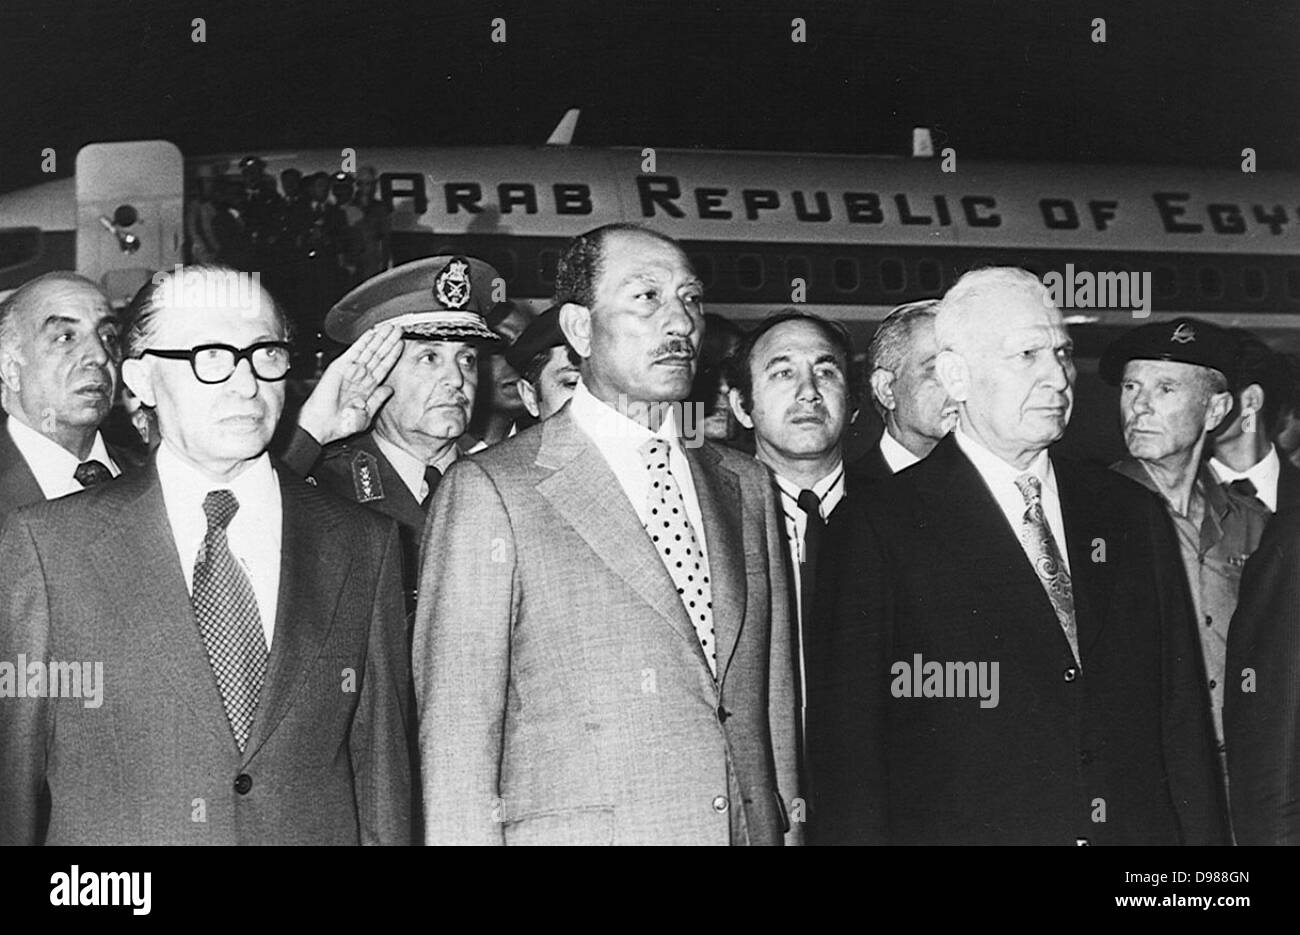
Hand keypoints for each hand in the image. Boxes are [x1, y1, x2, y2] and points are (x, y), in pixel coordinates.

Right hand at [297, 325, 400, 445]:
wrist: (323, 426)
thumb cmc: (340, 424)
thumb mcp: (367, 414)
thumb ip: (378, 400)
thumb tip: (389, 389)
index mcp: (366, 388)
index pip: (383, 367)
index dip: (392, 355)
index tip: (401, 345)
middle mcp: (359, 377)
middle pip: (378, 355)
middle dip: (388, 342)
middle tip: (398, 329)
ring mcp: (350, 370)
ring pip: (368, 350)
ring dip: (379, 338)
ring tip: (390, 327)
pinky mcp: (340, 366)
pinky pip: (354, 350)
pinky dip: (363, 341)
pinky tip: (372, 332)